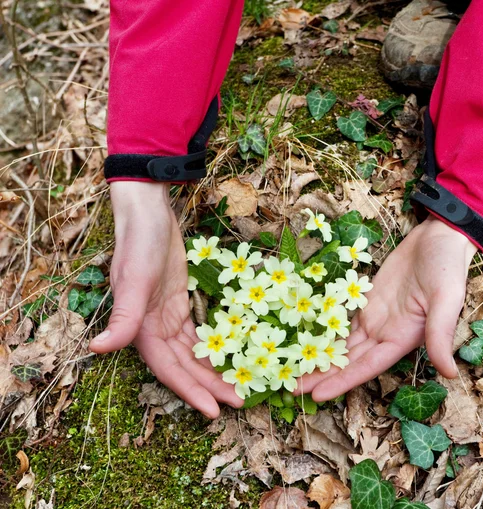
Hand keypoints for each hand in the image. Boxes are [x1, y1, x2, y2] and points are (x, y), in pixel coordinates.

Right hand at [89, 182, 242, 417]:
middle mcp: (154, 329)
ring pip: (194, 353)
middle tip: (242, 402)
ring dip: (214, 371)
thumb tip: (98, 349)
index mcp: (142, 329)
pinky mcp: (180, 304)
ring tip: (241, 385)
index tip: (214, 412)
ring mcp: (168, 317)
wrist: (150, 213)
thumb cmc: (140, 244)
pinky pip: (198, 334)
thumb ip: (123, 316)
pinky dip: (213, 347)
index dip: (190, 392)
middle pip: (186, 367)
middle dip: (210, 386)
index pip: (169, 370)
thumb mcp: (135, 279)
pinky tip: (230, 356)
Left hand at [296, 216, 477, 401]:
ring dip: (320, 358)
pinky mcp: (366, 300)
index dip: (342, 382)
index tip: (316, 396)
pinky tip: (306, 338)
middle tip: (291, 389)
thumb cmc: (446, 267)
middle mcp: (385, 333)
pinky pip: (342, 321)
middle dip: (322, 376)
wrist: (439, 238)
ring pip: (342, 344)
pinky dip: (325, 331)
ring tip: (293, 369)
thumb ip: (441, 335)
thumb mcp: (447, 299)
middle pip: (348, 361)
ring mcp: (375, 317)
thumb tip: (451, 374)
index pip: (366, 367)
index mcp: (402, 338)